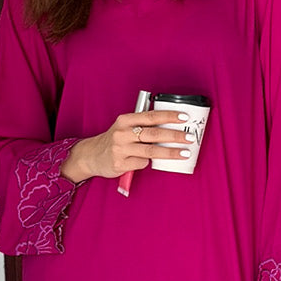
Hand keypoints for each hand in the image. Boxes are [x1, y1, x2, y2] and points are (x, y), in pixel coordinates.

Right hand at [61, 111, 190, 181]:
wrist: (90, 155)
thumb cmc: (114, 140)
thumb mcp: (124, 127)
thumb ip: (142, 125)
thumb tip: (171, 125)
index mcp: (125, 120)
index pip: (151, 116)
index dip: (169, 116)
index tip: (184, 118)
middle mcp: (122, 133)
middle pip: (154, 134)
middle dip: (174, 136)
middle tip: (190, 138)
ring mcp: (120, 149)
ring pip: (151, 151)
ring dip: (170, 152)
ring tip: (184, 153)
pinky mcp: (120, 164)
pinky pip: (141, 163)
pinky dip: (147, 163)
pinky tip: (146, 162)